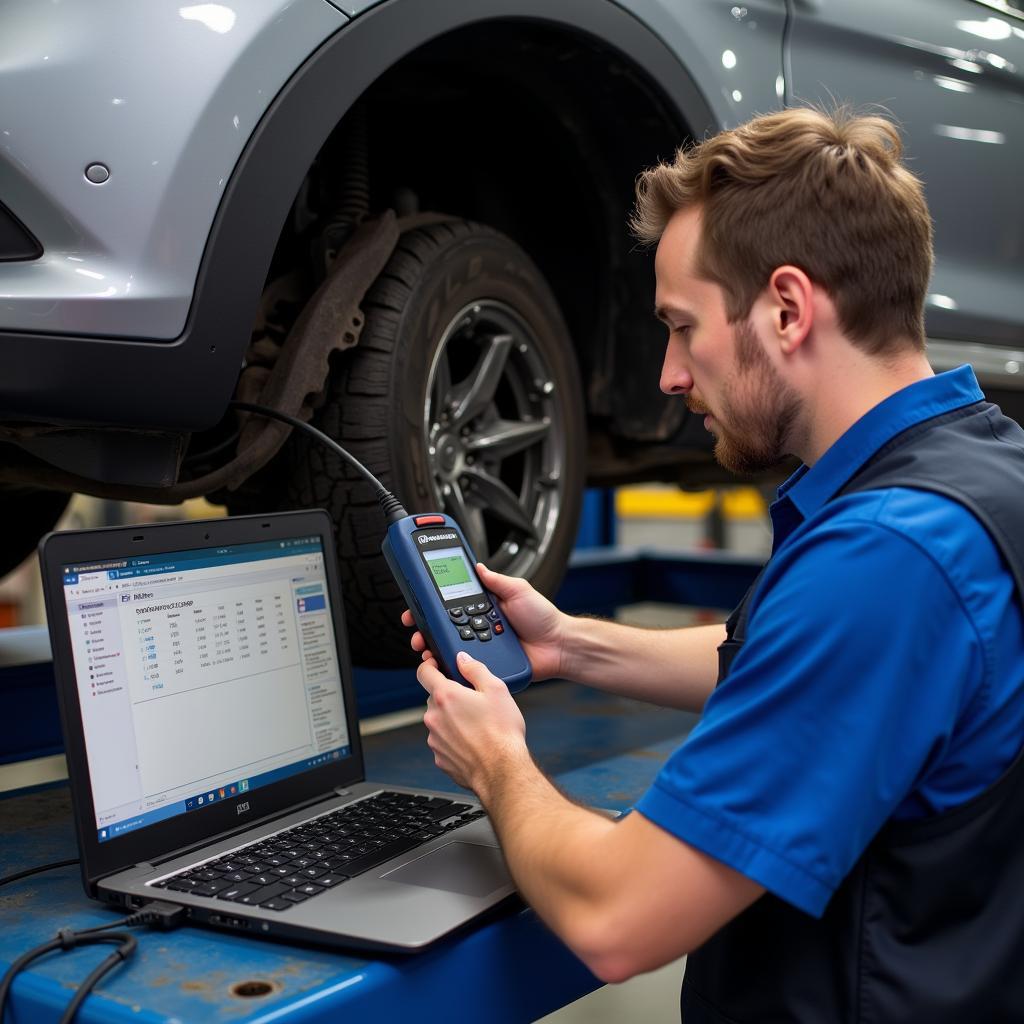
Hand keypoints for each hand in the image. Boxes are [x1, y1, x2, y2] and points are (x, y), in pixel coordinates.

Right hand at [400, 563, 569, 680]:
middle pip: (444, 626)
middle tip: (414, 625)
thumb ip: (497, 580)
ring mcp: (481, 646)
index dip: (432, 603)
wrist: (558, 646)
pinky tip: (439, 661)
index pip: (452, 603)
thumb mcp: (519, 590)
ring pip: (449, 646)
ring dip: (432, 645)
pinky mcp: (485, 664)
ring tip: (423, 644)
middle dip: (424, 626)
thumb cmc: (543, 618)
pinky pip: (464, 665)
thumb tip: (478, 566)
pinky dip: (449, 664)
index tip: (417, 601)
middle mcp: (479, 626)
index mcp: (484, 607)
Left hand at [418, 651, 528, 792]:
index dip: (429, 665)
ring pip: (439, 721)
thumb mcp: (496, 690)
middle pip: (435, 698)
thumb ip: (475, 669)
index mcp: (445, 696)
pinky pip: (443, 741)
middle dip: (450, 696)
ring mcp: (435, 739)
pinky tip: (474, 741)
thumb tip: (463, 659)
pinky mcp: (440, 757)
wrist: (502, 770)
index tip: (436, 665)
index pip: (424, 672)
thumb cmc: (501, 732)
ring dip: (452, 719)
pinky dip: (455, 739)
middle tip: (472, 701)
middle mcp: (434, 717)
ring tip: (477, 725)